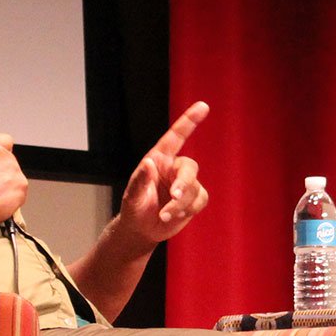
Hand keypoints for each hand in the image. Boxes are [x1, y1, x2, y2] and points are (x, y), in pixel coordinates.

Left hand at [112, 102, 210, 249]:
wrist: (141, 229)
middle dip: (183, 184)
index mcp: (159, 159)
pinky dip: (187, 210)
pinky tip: (173, 216)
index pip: (176, 137)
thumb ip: (139, 180)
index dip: (189, 121)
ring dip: (181, 204)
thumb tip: (148, 163)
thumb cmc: (134, 208)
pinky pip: (200, 200)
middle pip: (190, 168)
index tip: (203, 106)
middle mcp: (173, 168)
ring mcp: (185, 183)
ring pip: (194, 189)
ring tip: (164, 215)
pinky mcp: (194, 199)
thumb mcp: (132, 196)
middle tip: (174, 197)